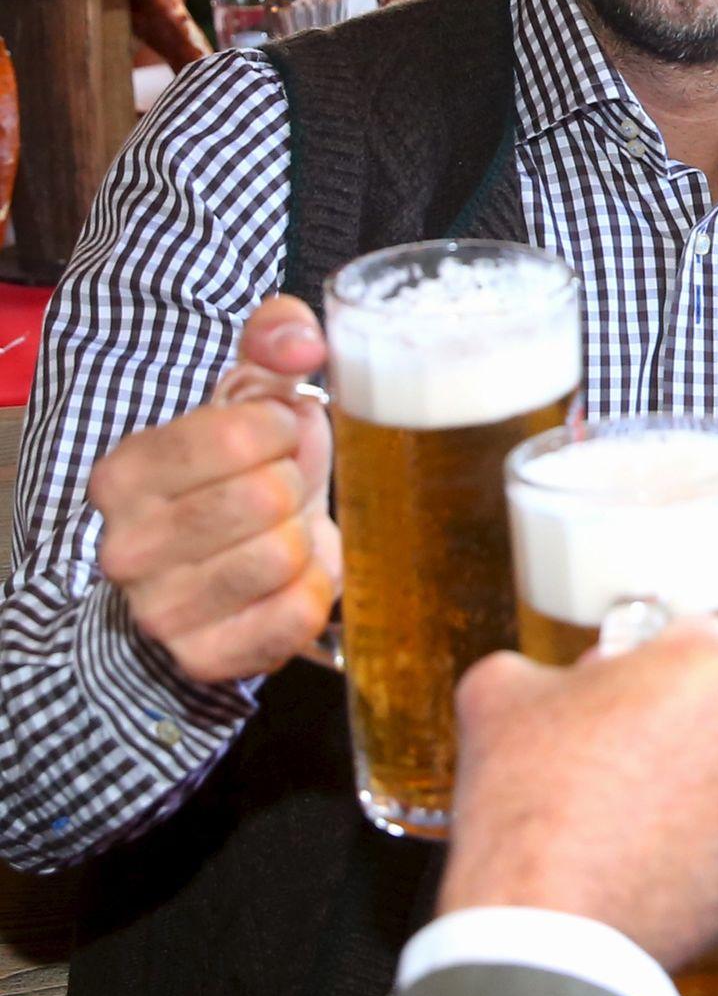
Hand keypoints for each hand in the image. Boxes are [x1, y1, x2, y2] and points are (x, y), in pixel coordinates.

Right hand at [91, 296, 337, 683]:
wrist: (226, 562)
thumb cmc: (241, 468)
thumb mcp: (250, 393)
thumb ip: (275, 338)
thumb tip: (303, 343)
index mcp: (124, 472)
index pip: (238, 434)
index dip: (281, 429)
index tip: (274, 437)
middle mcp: (126, 547)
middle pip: (266, 498)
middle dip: (294, 485)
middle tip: (279, 490)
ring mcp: (160, 611)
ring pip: (284, 556)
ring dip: (305, 536)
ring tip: (282, 532)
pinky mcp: (205, 658)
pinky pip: (299, 613)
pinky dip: (316, 587)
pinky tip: (291, 576)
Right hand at [439, 618, 717, 970]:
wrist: (536, 925)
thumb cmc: (526, 801)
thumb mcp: (498, 692)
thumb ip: (535, 664)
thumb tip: (548, 684)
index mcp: (707, 667)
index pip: (691, 632)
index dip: (643, 653)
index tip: (616, 679)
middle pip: (709, 705)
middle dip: (663, 717)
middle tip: (609, 738)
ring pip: (709, 774)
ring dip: (670, 780)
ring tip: (606, 800)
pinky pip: (704, 842)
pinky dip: (670, 845)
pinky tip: (616, 851)